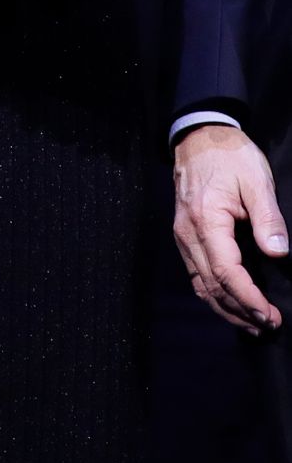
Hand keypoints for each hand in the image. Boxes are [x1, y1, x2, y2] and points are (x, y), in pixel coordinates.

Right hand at [173, 124, 287, 333]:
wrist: (200, 136)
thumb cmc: (230, 155)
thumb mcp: (257, 180)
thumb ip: (268, 219)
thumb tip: (279, 254)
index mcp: (206, 221)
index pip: (227, 272)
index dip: (249, 299)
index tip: (271, 316)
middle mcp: (188, 233)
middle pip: (212, 285)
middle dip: (241, 311)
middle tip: (270, 326)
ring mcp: (183, 235)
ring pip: (201, 284)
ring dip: (226, 308)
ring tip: (254, 324)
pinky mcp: (184, 234)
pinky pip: (196, 273)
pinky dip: (214, 294)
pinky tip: (231, 302)